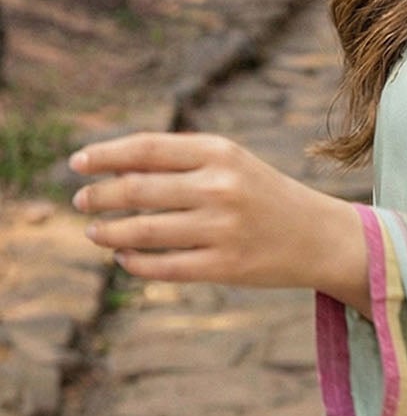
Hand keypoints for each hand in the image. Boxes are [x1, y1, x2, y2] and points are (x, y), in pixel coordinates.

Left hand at [70, 131, 369, 310]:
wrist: (320, 237)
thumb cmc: (264, 195)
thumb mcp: (231, 164)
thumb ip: (180, 162)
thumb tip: (112, 170)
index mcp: (220, 152)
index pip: (146, 149)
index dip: (104, 155)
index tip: (77, 163)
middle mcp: (220, 187)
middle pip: (136, 189)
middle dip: (99, 195)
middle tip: (80, 201)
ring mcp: (222, 229)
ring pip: (142, 231)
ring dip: (109, 232)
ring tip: (95, 232)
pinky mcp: (224, 267)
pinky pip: (162, 266)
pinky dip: (134, 263)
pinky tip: (125, 259)